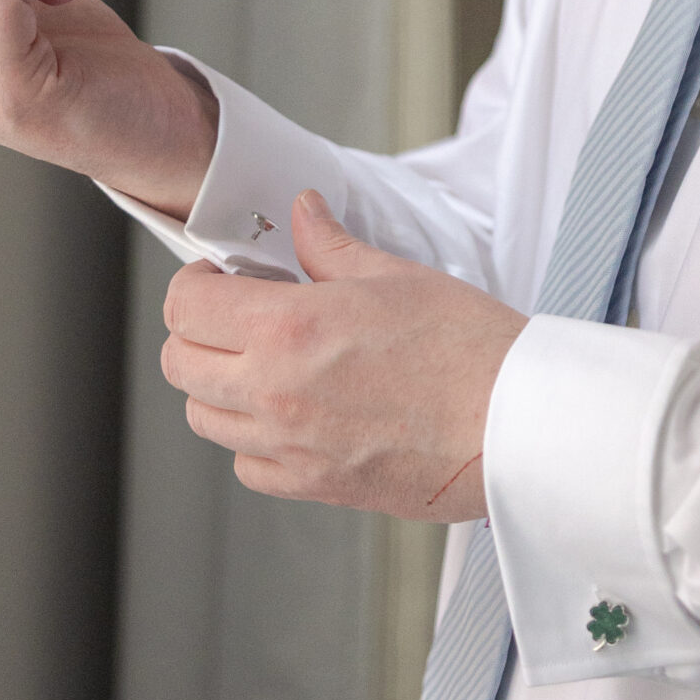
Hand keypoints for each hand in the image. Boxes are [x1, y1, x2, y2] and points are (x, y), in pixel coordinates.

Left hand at [160, 191, 527, 518]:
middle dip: (199, 332)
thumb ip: (331, 246)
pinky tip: (294, 412)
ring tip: (267, 362)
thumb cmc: (470, 348)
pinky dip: (254, 440)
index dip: (196, 285)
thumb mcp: (397, 275)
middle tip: (240, 314)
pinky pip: (247, 465)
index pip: (186, 308)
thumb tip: (303, 214)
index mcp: (289, 329)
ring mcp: (290, 446)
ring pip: (204, 418)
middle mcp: (275, 392)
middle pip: (181, 365)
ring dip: (221, 385)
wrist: (518, 424)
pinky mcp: (315, 486)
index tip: (222, 278)